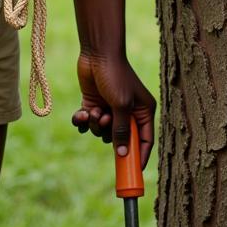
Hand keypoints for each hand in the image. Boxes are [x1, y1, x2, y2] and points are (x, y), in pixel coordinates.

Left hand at [72, 51, 155, 169]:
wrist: (97, 53)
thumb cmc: (115, 76)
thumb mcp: (121, 105)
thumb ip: (122, 131)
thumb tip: (123, 155)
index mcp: (142, 111)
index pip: (144, 141)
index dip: (138, 157)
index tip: (130, 173)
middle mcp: (127, 112)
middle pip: (120, 140)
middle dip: (109, 134)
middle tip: (104, 121)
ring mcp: (110, 109)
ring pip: (102, 133)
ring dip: (95, 126)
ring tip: (94, 111)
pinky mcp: (94, 105)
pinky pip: (88, 125)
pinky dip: (83, 122)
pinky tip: (81, 113)